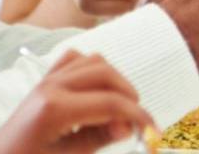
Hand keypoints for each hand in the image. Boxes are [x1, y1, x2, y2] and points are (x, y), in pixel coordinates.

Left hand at [0, 52, 154, 153]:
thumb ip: (100, 138)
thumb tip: (129, 126)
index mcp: (56, 109)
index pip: (111, 102)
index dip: (138, 115)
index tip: (153, 130)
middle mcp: (52, 87)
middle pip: (106, 74)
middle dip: (129, 95)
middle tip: (136, 120)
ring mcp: (47, 80)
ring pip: (94, 61)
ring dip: (114, 79)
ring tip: (120, 106)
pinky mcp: (45, 80)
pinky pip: (74, 60)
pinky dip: (93, 69)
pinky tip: (98, 90)